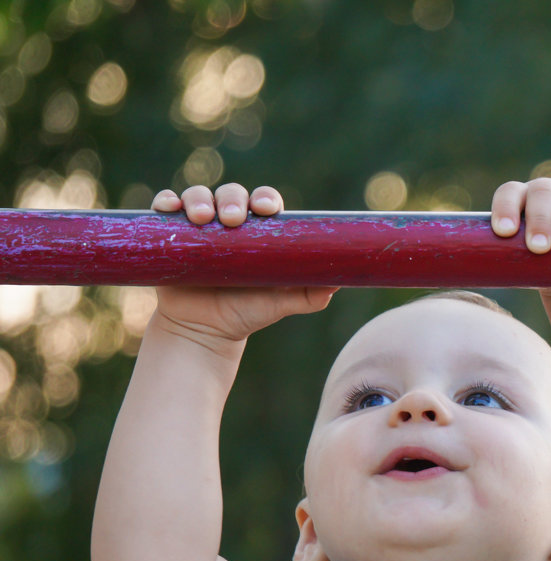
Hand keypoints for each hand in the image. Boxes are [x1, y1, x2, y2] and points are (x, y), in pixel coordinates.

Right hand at [150, 183, 336, 348]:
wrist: (205, 331)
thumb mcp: (280, 304)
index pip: (264, 203)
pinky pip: (165, 208)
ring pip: (198, 196)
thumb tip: (339, 283)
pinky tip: (169, 208)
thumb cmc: (247, 312)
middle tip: (231, 218)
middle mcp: (228, 223)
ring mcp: (198, 226)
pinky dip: (165, 202)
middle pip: (231, 194)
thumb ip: (310, 295)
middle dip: (232, 199)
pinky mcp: (170, 234)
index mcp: (258, 232)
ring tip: (201, 218)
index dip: (265, 199)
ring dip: (198, 199)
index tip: (266, 210)